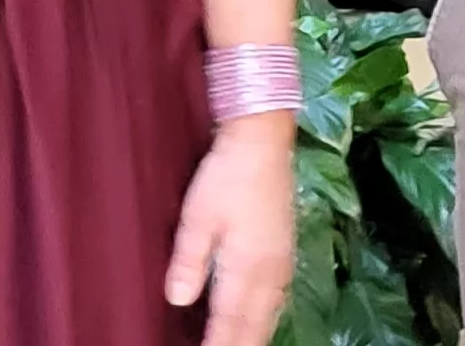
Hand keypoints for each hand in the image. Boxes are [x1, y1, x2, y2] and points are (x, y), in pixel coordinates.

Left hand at [167, 116, 296, 345]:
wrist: (263, 140)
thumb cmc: (226, 175)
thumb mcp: (197, 217)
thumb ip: (188, 261)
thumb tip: (178, 301)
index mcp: (246, 267)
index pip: (230, 322)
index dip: (217, 345)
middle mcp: (270, 272)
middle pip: (255, 325)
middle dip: (239, 345)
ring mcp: (282, 261)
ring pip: (270, 314)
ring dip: (254, 336)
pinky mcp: (286, 249)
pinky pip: (279, 298)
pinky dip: (268, 317)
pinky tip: (262, 318)